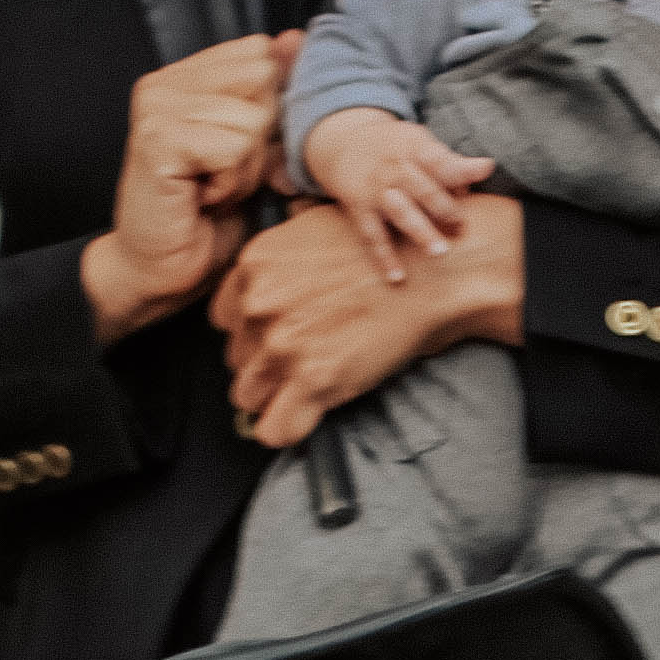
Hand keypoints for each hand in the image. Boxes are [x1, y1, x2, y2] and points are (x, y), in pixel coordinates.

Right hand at [80, 33, 299, 344]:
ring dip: (246, 168)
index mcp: (185, 75)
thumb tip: (297, 38)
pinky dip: (232, 183)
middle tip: (223, 174)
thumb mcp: (255, 146)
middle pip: (262, 80)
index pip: (260, 54)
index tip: (236, 152)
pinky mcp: (157, 140)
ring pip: (252, 120)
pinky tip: (204, 198)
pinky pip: (234, 148)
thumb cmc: (208, 215)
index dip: (270, 109)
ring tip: (213, 188)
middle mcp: (163, 83)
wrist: (162, 271)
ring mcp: (156, 108)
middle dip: (262, 137)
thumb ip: (272, 94)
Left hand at [216, 193, 525, 450]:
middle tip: (306, 359)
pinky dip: (287, 429)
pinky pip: (275, 429)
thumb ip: (281, 256)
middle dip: (265, 364)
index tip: (277, 337)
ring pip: (247, 395)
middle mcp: (259, 304)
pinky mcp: (313, 380)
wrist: (435, 271)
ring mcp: (283, 344)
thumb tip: (270, 278)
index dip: (251, 332)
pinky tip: (305, 417)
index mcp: (255, 265)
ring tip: (309, 385)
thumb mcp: (315, 229)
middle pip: (236, 357)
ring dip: (275, 396)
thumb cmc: (388, 250)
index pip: (223, 318)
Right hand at [301, 105, 491, 278]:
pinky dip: (384, 257)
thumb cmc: (394, 148)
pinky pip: (373, 236)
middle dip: (443, 207)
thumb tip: (486, 168)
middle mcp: (395, 169)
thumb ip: (451, 160)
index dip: (460, 168)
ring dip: (420, 231)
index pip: (439, 159)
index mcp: (413, 149)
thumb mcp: (419, 143)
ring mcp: (377, 190)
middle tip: (461, 225)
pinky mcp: (361, 209)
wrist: (343, 144)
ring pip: (400, 212)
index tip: (484, 171)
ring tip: (439, 252)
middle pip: (421, 188)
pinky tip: (397, 277)